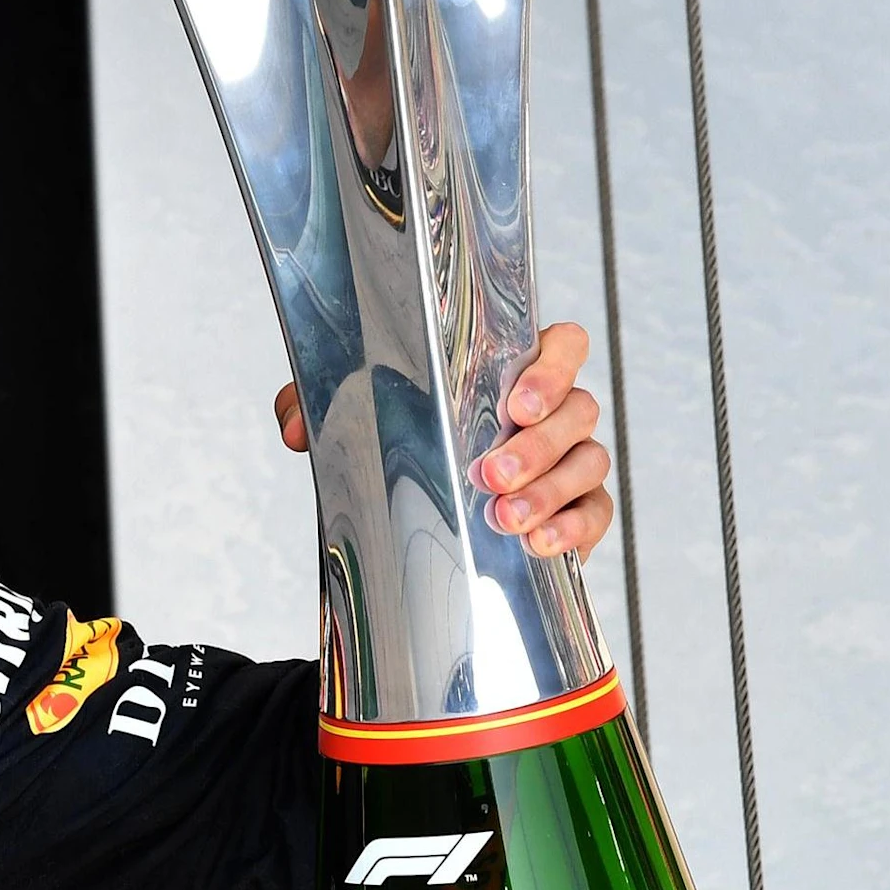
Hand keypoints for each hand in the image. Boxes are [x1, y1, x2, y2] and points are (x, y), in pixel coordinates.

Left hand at [270, 321, 611, 559]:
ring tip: (504, 519)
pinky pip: (595, 513)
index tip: (516, 402)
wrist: (422, 511)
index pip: (564, 344)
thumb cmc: (404, 441)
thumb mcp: (355, 412)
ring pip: (588, 461)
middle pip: (578, 409)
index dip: (553, 368)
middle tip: (490, 474)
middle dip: (536, 445)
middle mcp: (553, 411)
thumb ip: (317, 403)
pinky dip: (573, 528)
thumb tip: (294, 426)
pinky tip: (539, 544)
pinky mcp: (578, 509)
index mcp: (512, 372)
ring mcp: (572, 459)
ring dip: (549, 490)